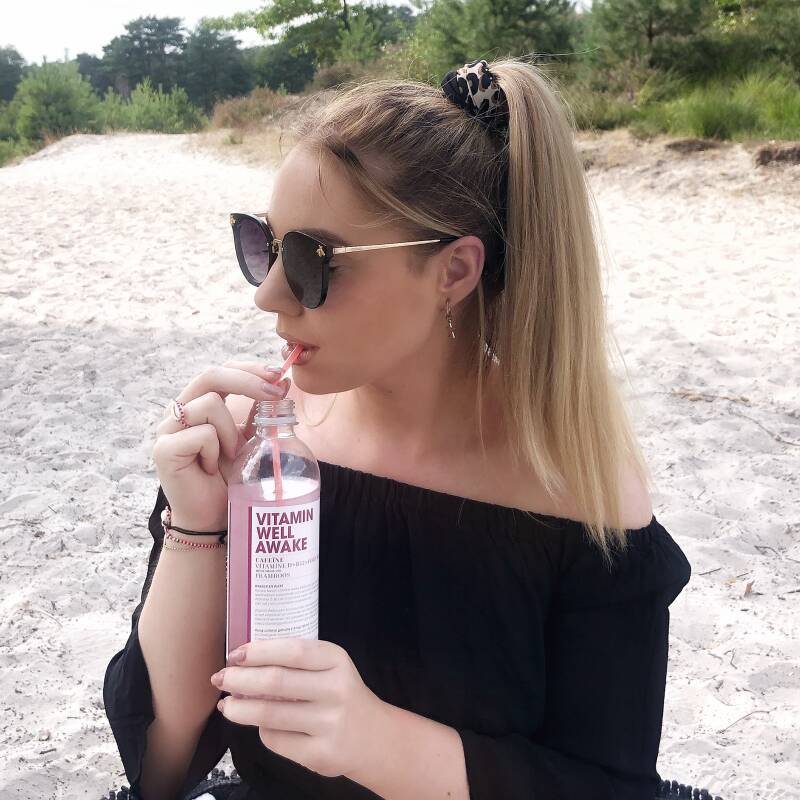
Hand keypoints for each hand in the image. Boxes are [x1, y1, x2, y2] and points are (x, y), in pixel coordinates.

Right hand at [151, 360, 290, 530]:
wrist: (211, 518)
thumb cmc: (228, 478)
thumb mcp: (249, 440)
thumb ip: (259, 412)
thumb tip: (283, 383)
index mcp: (197, 403)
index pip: (220, 371)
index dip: (249, 369)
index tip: (279, 376)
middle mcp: (178, 410)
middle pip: (210, 376)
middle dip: (247, 381)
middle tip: (275, 393)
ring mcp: (167, 429)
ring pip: (209, 405)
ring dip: (230, 432)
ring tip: (230, 457)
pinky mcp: (163, 450)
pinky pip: (201, 435)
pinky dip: (214, 451)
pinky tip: (209, 469)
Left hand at [210, 638, 386, 779]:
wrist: (374, 738)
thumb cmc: (341, 695)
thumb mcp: (330, 669)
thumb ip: (297, 663)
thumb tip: (244, 662)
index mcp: (336, 661)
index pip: (292, 651)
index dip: (259, 652)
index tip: (235, 654)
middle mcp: (335, 690)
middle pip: (275, 682)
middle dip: (239, 679)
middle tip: (220, 678)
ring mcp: (329, 724)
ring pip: (269, 714)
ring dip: (239, 708)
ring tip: (226, 705)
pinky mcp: (320, 754)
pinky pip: (276, 739)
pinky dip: (261, 730)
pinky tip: (260, 725)